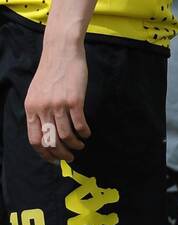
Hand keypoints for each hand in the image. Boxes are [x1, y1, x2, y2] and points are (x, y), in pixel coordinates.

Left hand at [25, 32, 89, 163]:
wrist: (61, 52)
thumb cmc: (51, 72)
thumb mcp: (38, 92)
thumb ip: (40, 111)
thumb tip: (48, 132)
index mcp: (31, 107)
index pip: (35, 139)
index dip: (45, 154)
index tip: (54, 159)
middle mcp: (43, 108)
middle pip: (51, 141)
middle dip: (62, 154)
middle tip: (70, 157)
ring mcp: (58, 105)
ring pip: (66, 135)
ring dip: (75, 145)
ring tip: (80, 145)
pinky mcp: (74, 101)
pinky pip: (80, 125)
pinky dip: (84, 133)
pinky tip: (87, 133)